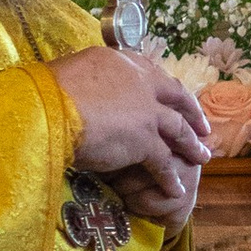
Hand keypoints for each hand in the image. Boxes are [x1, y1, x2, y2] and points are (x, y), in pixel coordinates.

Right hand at [54, 45, 210, 231]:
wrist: (50, 109)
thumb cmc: (47, 90)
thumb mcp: (71, 71)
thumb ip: (89, 79)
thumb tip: (83, 86)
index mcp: (122, 61)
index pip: (152, 73)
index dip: (165, 88)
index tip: (172, 96)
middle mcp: (142, 82)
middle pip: (176, 98)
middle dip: (191, 113)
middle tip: (202, 126)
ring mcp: (148, 112)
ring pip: (178, 130)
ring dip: (192, 145)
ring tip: (203, 156)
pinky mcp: (146, 141)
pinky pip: (163, 163)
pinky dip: (170, 178)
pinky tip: (176, 190)